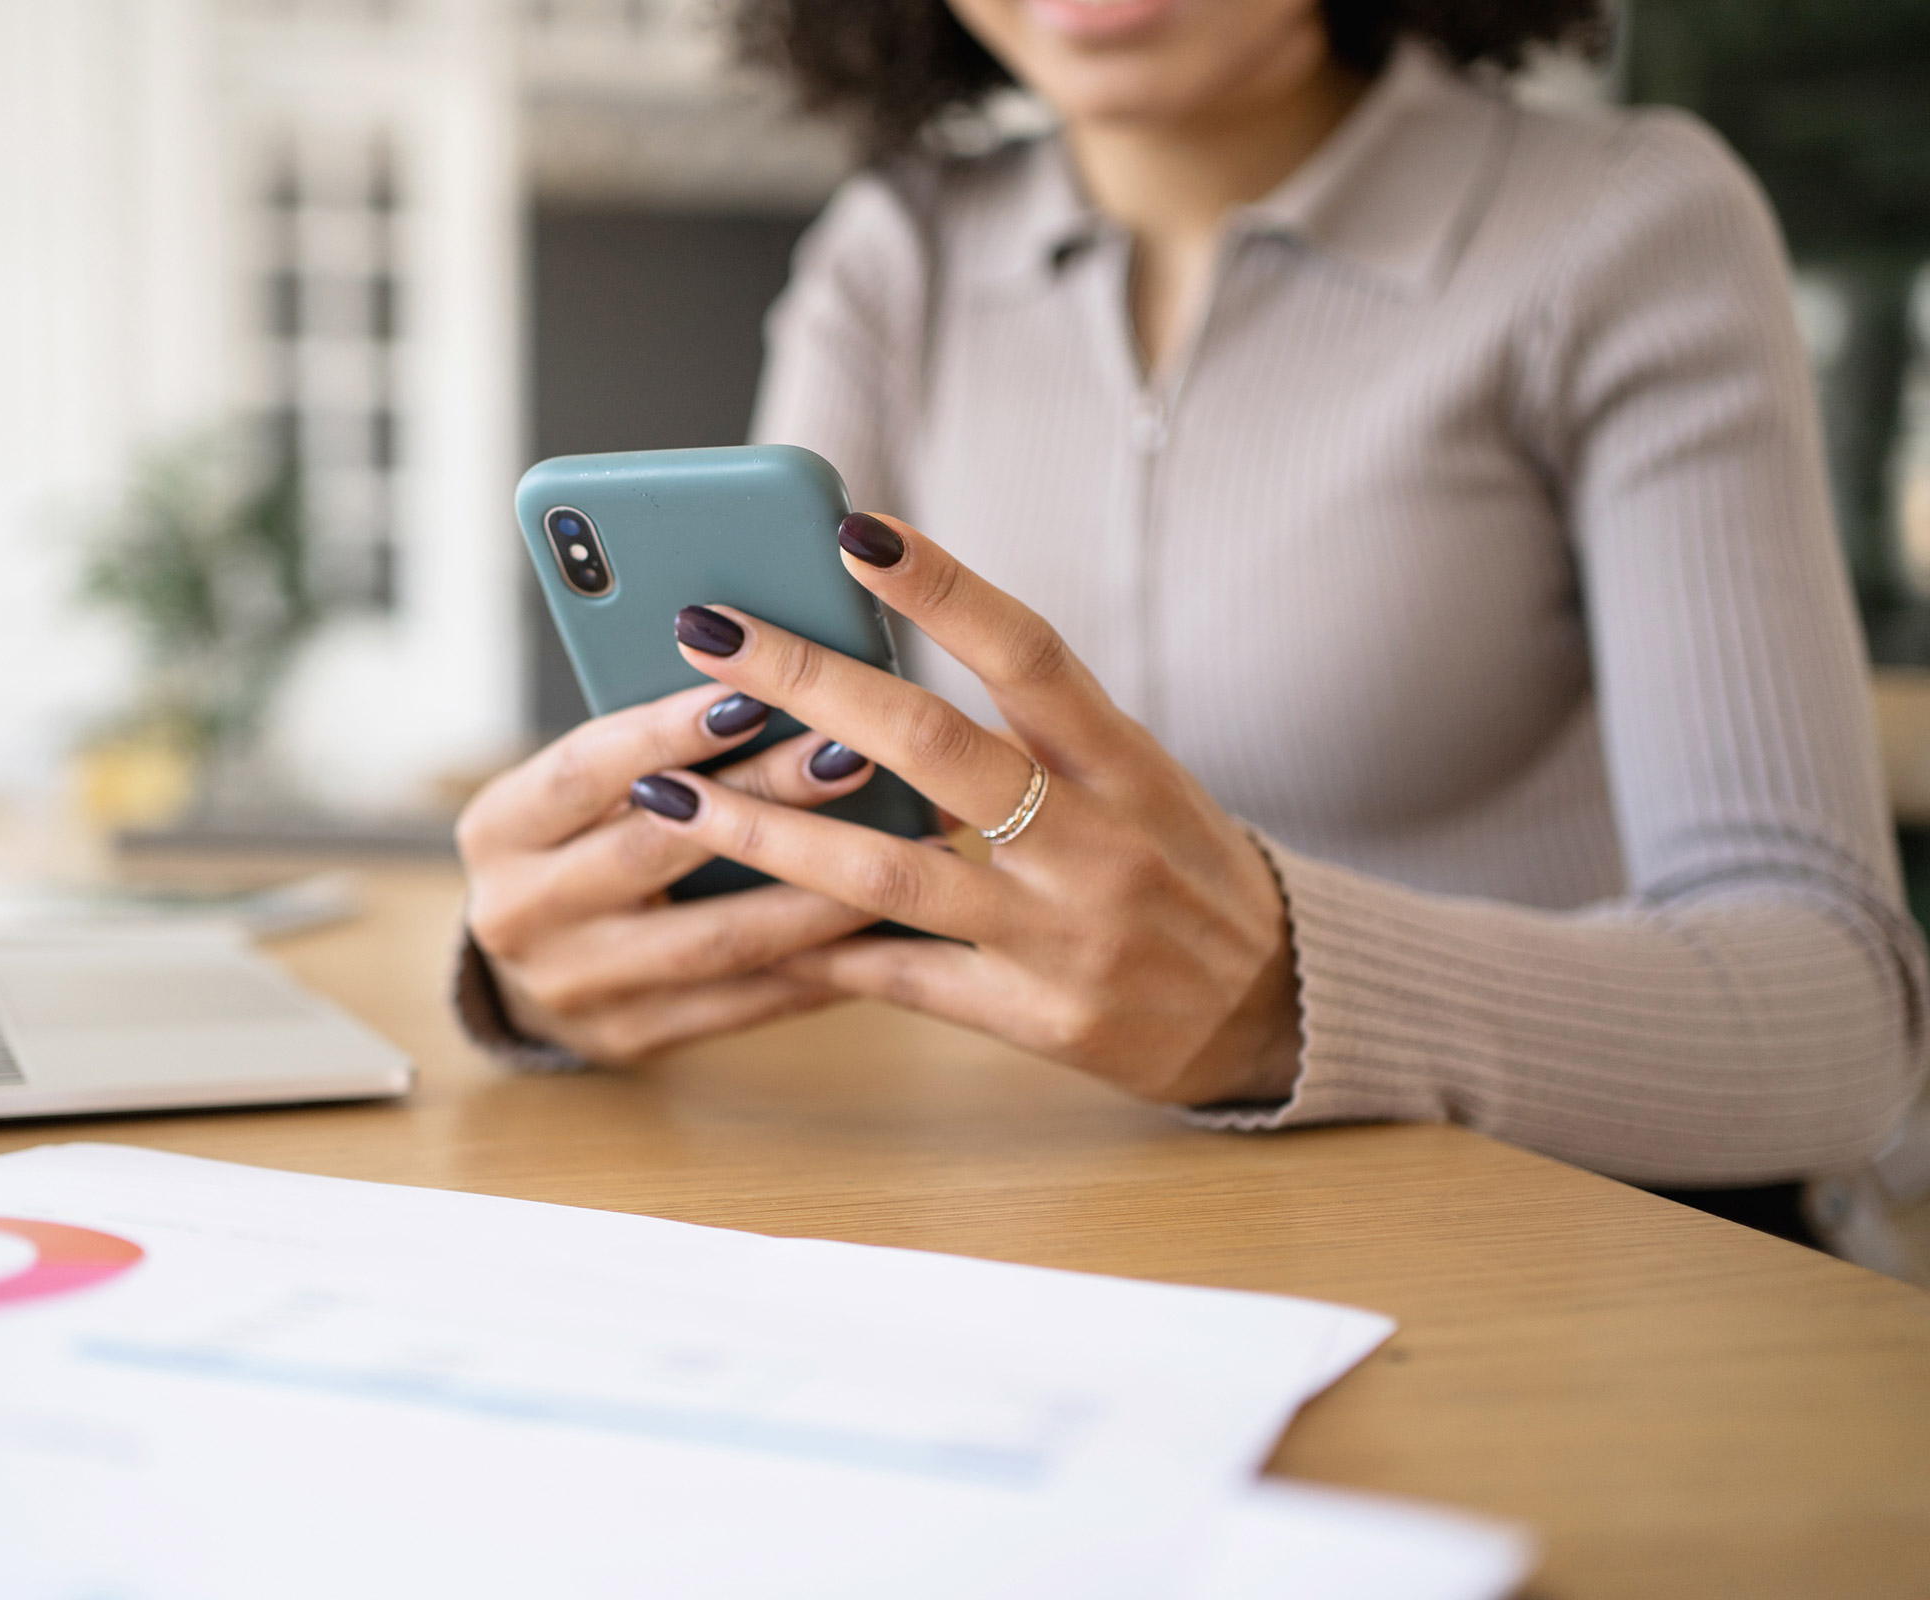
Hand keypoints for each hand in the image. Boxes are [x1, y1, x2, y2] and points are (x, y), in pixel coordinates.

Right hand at [456, 684, 888, 1062]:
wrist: (528, 971)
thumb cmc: (578, 839)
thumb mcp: (576, 789)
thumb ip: (645, 744)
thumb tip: (770, 679)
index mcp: (498, 831)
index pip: (582, 771)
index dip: (665, 732)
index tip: (753, 692)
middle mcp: (521, 914)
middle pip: (656, 850)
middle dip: (763, 799)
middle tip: (851, 754)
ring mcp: (575, 988)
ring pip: (716, 940)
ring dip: (817, 891)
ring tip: (902, 848)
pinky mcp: (633, 1038)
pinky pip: (746, 1001)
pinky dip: (823, 963)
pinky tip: (891, 927)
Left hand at [622, 514, 1302, 1106]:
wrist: (1276, 1012)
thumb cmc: (1183, 869)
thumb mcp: (1140, 781)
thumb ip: (1035, 730)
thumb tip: (879, 665)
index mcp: (1127, 764)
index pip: (1030, 653)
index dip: (943, 587)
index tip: (849, 530)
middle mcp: (1096, 842)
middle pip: (933, 745)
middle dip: (807, 683)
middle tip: (706, 630)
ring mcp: (1062, 936)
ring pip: (887, 873)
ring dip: (763, 832)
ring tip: (667, 790)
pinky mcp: (1034, 1019)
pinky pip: (900, 979)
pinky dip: (817, 947)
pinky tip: (736, 919)